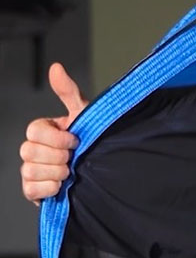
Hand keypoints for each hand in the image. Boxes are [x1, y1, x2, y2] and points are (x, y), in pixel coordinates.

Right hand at [20, 63, 89, 204]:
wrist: (104, 171)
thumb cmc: (94, 140)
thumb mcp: (85, 114)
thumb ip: (68, 92)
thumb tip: (56, 67)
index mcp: (43, 131)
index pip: (33, 130)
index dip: (56, 138)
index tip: (76, 141)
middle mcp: (33, 150)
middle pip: (29, 151)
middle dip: (58, 156)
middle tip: (74, 157)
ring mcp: (32, 170)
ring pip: (29, 170)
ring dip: (56, 172)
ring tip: (71, 171)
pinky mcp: (34, 190)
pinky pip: (31, 189)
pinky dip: (49, 188)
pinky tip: (63, 185)